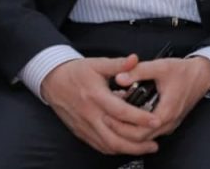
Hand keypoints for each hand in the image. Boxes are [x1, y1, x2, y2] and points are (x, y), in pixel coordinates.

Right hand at [41, 55, 161, 154]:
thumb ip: (118, 64)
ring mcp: (85, 126)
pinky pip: (99, 146)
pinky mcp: (82, 132)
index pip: (121, 111)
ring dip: (128, 149)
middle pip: (115, 136)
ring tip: (146, 147)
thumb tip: (135, 59)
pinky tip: (127, 147)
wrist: (53, 81)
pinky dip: (114, 149)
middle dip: (137, 142)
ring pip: (108, 145)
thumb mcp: (98, 64)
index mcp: (96, 96)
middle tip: (155, 143)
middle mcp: (91, 115)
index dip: (139, 118)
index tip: (156, 121)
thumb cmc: (77, 72)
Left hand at [113, 56, 209, 139]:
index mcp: (166, 112)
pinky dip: (138, 127)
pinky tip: (129, 116)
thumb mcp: (160, 67)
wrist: (203, 75)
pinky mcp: (169, 122)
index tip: (108, 116)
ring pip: (145, 137)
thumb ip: (139, 71)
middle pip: (140, 138)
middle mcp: (168, 122)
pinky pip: (150, 131)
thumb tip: (119, 77)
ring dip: (129, 129)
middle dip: (122, 130)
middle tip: (106, 119)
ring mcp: (169, 124)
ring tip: (114, 117)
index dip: (121, 126)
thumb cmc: (184, 71)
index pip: (138, 131)